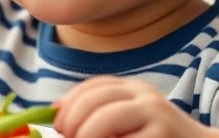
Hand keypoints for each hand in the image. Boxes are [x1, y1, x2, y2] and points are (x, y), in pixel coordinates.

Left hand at [54, 76, 210, 137]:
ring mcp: (155, 113)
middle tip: (66, 136)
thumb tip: (56, 112)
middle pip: (94, 99)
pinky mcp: (162, 133)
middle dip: (72, 121)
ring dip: (85, 135)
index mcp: (134, 88)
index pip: (94, 86)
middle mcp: (145, 94)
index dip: (69, 102)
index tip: (56, 122)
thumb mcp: (129, 122)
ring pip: (103, 119)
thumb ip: (99, 115)